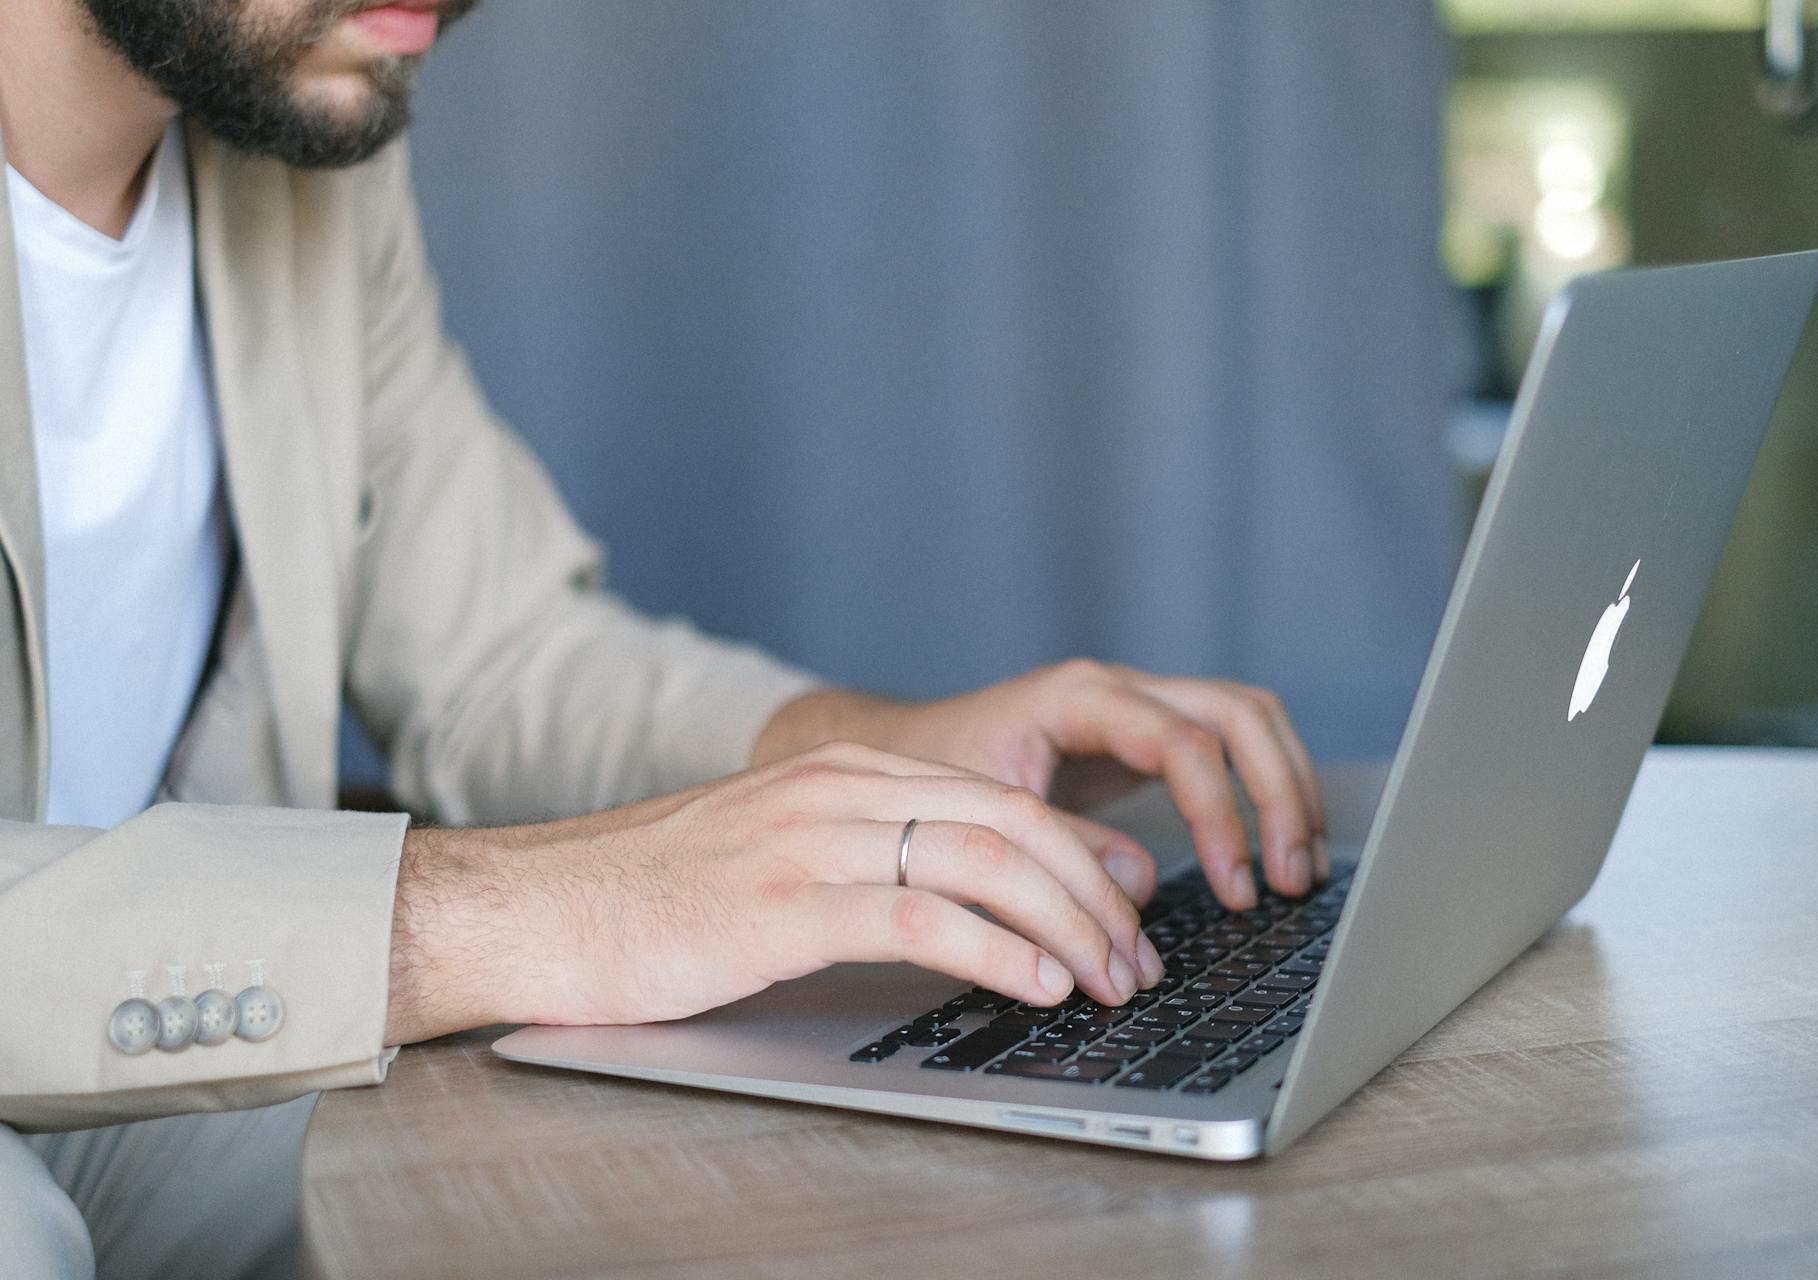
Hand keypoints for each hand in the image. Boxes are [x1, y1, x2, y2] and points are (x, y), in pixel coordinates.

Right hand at [385, 742, 1162, 1042]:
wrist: (537, 905)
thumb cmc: (652, 896)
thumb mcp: (774, 854)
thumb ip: (863, 861)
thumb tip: (958, 912)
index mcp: (846, 774)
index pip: (999, 799)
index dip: (1079, 855)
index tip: (1126, 908)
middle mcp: (840, 790)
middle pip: (1011, 822)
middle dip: (1093, 894)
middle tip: (1135, 957)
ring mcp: (811, 840)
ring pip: (982, 860)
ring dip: (1064, 925)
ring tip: (1107, 979)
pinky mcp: (781, 905)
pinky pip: (918, 916)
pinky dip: (995, 950)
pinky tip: (1035, 985)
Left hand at [752, 659, 1326, 908]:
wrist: (894, 754)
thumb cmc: (927, 785)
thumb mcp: (982, 821)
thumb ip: (1058, 852)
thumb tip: (1141, 890)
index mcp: (1076, 698)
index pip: (1183, 742)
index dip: (1220, 815)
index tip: (1236, 888)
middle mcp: (1116, 688)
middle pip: (1239, 713)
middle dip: (1277, 795)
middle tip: (1289, 879)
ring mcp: (1137, 703)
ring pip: (1249, 718)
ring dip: (1285, 789)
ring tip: (1297, 870)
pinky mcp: (1145, 733)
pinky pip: (1231, 741)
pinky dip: (1263, 789)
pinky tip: (1274, 850)